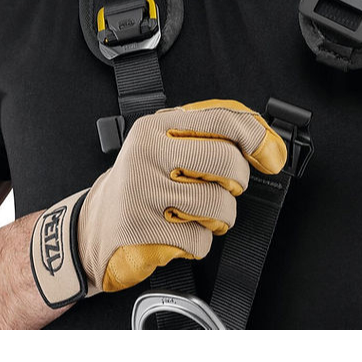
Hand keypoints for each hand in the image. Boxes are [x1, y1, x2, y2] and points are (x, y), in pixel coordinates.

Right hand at [30, 99, 286, 307]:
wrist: (89, 230)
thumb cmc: (141, 185)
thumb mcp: (167, 147)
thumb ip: (212, 136)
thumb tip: (269, 147)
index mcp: (158, 127)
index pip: (223, 119)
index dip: (259, 137)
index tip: (272, 156)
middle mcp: (149, 154)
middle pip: (228, 162)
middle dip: (237, 182)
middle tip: (223, 189)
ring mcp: (144, 193)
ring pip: (220, 205)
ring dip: (220, 217)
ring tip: (198, 215)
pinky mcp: (143, 231)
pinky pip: (200, 240)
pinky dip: (198, 242)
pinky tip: (177, 233)